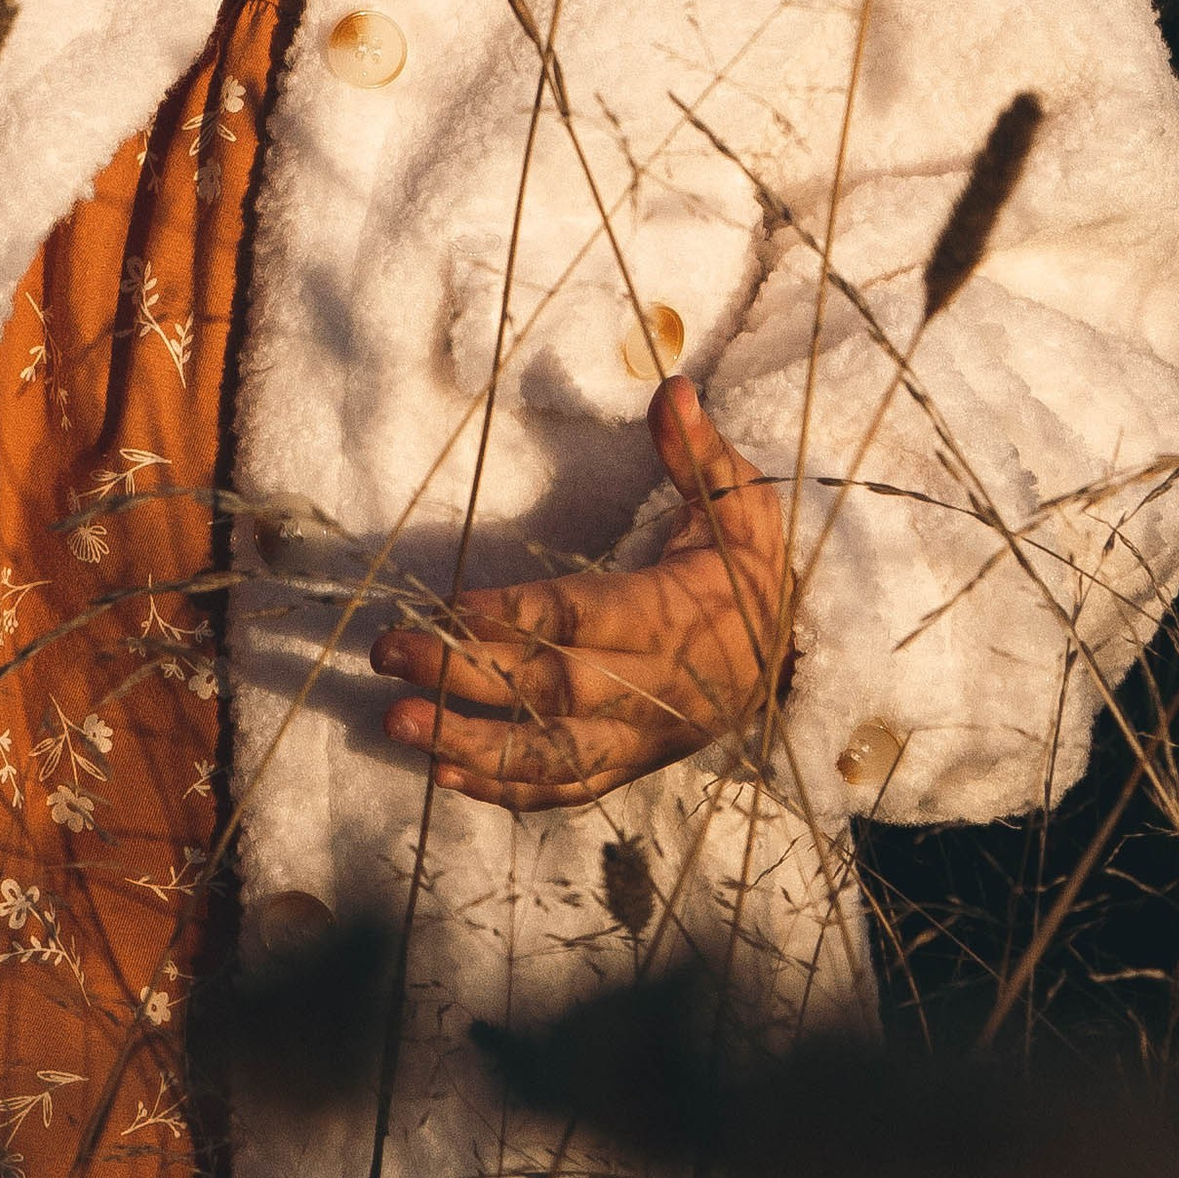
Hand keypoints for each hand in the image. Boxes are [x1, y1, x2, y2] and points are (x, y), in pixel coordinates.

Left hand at [371, 380, 789, 811]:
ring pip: (551, 754)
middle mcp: (653, 688)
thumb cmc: (749, 572)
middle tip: (387, 652)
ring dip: (470, 743)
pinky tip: (439, 773)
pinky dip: (502, 788)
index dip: (522, 615)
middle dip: (465, 673)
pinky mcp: (626, 764)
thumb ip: (699, 456)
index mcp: (675, 616)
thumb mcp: (740, 507)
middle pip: (552, 689)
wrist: (791, 665)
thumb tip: (675, 388)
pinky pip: (563, 787)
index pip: (588, 618)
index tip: (455, 604)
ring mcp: (638, 737)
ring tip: (396, 722)